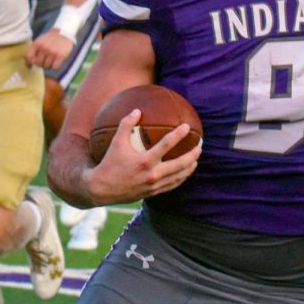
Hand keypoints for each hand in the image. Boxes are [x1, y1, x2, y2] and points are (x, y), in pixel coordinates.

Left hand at [27, 30, 73, 69]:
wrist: (64, 32)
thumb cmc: (50, 38)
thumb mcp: (40, 40)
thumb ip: (34, 49)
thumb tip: (29, 62)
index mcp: (37, 44)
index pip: (29, 57)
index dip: (29, 63)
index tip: (30, 66)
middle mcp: (44, 48)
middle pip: (38, 63)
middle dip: (40, 64)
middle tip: (43, 61)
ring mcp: (52, 52)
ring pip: (46, 66)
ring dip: (48, 65)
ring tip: (50, 60)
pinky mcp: (60, 56)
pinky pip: (54, 67)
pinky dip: (54, 66)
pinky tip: (55, 61)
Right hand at [84, 109, 199, 204]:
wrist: (102, 189)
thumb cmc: (109, 163)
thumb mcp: (115, 142)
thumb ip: (126, 124)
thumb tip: (137, 110)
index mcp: (145, 161)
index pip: (167, 145)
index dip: (178, 135)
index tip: (187, 127)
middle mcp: (152, 174)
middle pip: (181, 164)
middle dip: (193, 153)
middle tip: (200, 144)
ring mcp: (154, 185)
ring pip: (180, 176)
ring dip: (190, 166)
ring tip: (196, 157)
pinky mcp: (153, 192)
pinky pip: (173, 185)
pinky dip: (181, 177)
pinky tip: (185, 171)